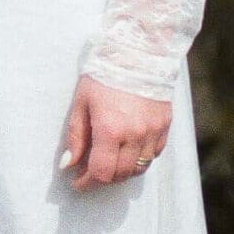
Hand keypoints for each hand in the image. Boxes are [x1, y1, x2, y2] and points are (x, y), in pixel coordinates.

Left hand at [59, 74, 169, 190]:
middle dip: (103, 178)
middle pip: (120, 175)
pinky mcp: (165, 126)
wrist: (137, 51)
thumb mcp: (82, 102)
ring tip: (109, 161)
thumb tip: (68, 164)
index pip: (101, 173)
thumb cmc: (104, 73)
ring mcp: (153, 132)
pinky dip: (140, 158)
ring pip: (139, 168)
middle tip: (90, 172)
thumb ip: (76, 136)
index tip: (78, 182)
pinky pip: (153, 154)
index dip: (87, 183)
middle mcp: (134, 135)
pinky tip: (128, 149)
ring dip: (122, 171)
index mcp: (110, 129)